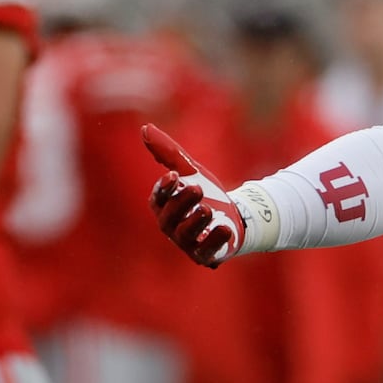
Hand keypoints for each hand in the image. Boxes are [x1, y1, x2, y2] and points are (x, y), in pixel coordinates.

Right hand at [142, 124, 243, 266]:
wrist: (237, 215)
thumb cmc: (207, 193)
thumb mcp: (192, 170)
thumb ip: (169, 152)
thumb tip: (145, 128)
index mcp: (164, 207)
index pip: (157, 199)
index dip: (164, 189)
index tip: (174, 176)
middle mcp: (171, 227)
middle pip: (170, 217)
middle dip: (181, 203)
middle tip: (197, 188)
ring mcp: (188, 243)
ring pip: (186, 235)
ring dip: (195, 221)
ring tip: (208, 208)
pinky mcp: (206, 255)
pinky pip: (207, 251)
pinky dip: (215, 240)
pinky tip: (226, 228)